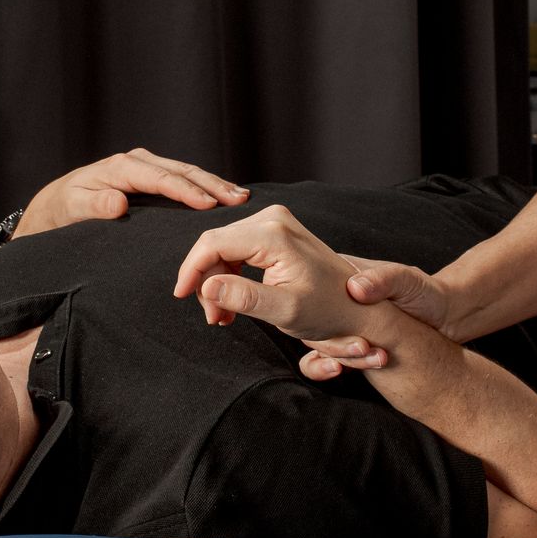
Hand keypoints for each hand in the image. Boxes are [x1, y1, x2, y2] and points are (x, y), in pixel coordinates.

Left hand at [13, 147, 247, 238]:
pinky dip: (204, 186)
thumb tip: (119, 203)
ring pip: (187, 172)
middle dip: (212, 184)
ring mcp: (147, 165)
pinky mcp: (152, 174)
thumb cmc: (66, 208)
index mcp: (122, 167)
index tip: (209, 205)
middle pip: (181, 171)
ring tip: (240, 196)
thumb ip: (95, 206)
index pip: (161, 178)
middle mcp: (138, 161)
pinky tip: (223, 194)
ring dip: (214, 183)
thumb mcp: (74, 209)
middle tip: (239, 198)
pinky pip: (182, 178)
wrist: (58, 202)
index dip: (187, 192)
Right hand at [172, 204, 360, 343]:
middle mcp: (271, 219)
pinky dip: (230, 275)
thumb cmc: (327, 310)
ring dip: (217, 281)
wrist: (355, 306)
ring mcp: (273, 222)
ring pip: (222, 247)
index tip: (181, 296)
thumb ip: (244, 298)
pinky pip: (236, 248)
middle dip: (206, 282)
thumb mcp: (285, 310)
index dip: (191, 271)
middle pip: (215, 244)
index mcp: (273, 234)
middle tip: (215, 319)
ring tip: (224, 316)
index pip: (213, 243)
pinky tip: (234, 300)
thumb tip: (207, 287)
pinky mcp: (273, 231)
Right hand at [297, 260, 448, 379]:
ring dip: (335, 354)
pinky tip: (339, 371)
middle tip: (362, 344)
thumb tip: (354, 288)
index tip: (330, 321)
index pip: (308, 284)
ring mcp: (338, 326)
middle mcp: (334, 301)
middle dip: (329, 337)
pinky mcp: (345, 347)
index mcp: (342, 275)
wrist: (446, 320)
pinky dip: (324, 368)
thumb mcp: (409, 281)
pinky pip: (321, 359)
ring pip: (315, 341)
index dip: (309, 303)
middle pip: (308, 318)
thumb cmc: (428, 293)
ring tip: (371, 356)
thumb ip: (384, 280)